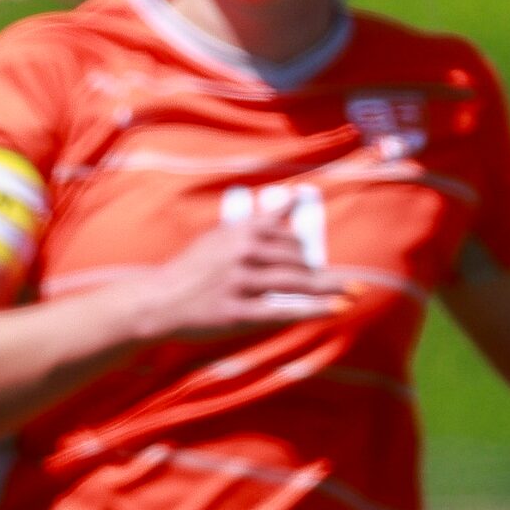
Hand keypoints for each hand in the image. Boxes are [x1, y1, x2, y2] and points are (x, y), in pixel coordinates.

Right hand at [124, 207, 347, 344]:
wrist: (157, 300)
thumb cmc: (192, 268)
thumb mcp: (220, 236)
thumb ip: (257, 220)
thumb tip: (294, 197)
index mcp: (238, 231)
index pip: (287, 233)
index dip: (302, 245)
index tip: (311, 254)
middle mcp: (241, 253)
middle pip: (296, 259)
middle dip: (313, 269)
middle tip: (323, 279)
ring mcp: (239, 283)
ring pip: (295, 282)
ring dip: (328, 286)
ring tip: (352, 290)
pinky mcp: (237, 312)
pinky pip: (283, 310)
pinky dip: (314, 309)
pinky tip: (337, 308)